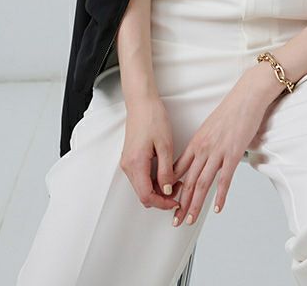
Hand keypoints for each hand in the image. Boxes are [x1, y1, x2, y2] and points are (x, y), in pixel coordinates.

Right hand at [120, 95, 180, 210]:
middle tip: (179, 189)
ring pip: (142, 186)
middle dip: (161, 197)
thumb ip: (166, 170)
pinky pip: (141, 176)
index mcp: (136, 164)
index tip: (175, 201)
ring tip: (175, 180)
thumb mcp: (165, 145)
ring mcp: (128, 162)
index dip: (162, 203)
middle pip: (143, 194)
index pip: (147, 196)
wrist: (142, 103)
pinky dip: (153, 180)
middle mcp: (128, 166)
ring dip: (158, 188)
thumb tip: (168, 190)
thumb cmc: (153, 118)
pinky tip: (165, 173)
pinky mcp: (130, 158)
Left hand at [170, 67, 280, 225]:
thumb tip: (201, 158)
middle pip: (188, 181)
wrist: (247, 96)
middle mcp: (203, 148)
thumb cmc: (232, 109)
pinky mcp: (234, 153)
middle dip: (180, 204)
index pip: (178, 170)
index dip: (172, 189)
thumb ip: (204, 144)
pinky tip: (217, 208)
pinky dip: (220, 196)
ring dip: (195, 204)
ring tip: (190, 220)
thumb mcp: (210, 126)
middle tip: (175, 220)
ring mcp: (218, 151)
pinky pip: (225, 179)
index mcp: (196, 141)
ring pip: (202, 184)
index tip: (168, 202)